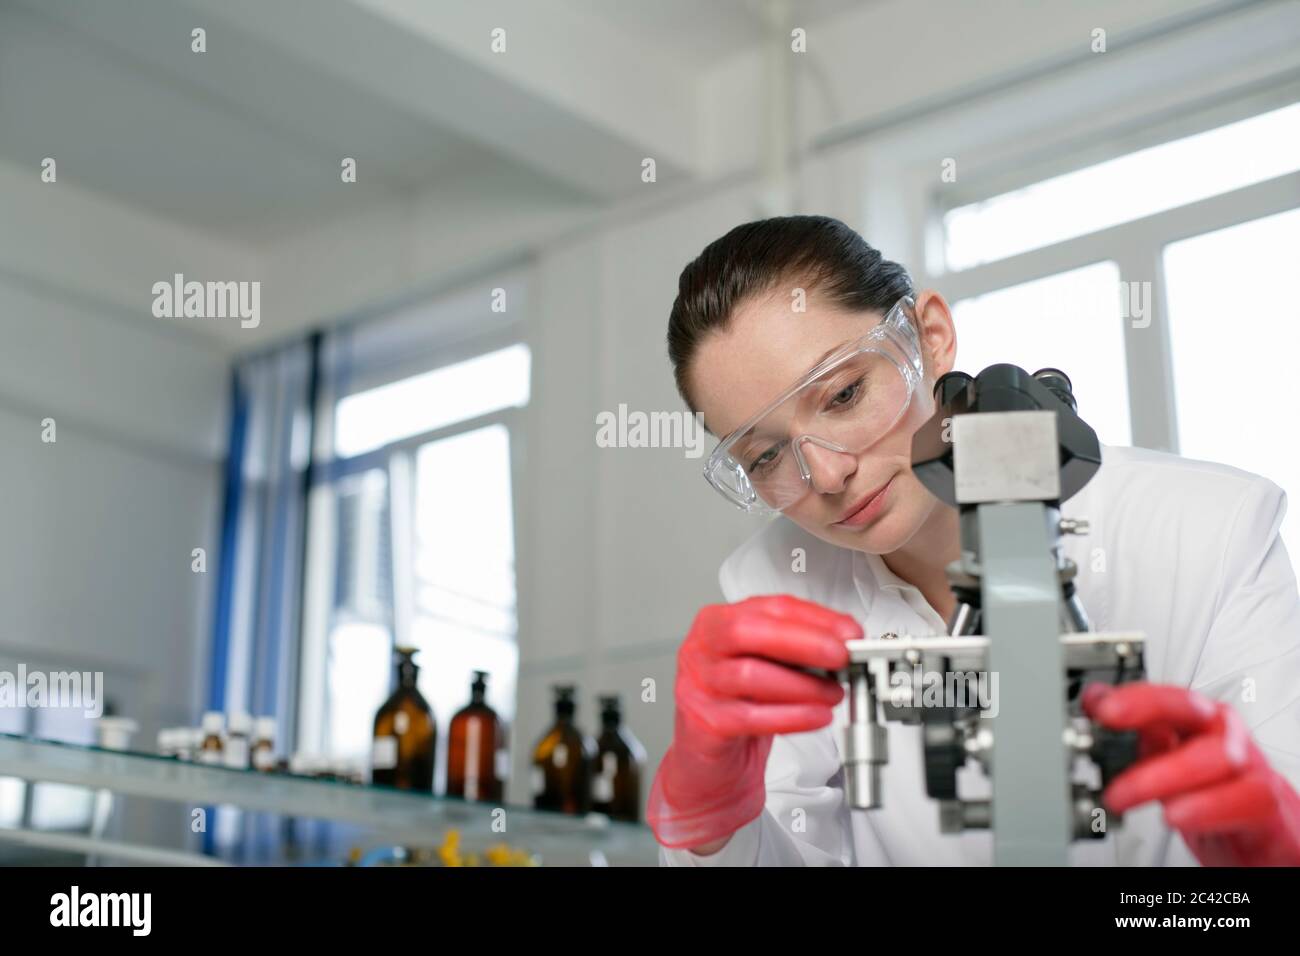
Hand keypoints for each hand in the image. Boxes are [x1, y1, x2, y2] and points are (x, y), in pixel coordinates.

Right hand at [646, 595, 860, 849]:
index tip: (848, 631)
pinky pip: (751, 718)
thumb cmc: (738, 704)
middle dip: (803, 641)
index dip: (814, 618)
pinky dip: (792, 716)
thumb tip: (843, 642)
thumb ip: (797, 650)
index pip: (768, 607)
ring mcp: (698, 686)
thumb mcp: (766, 666)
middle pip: (746, 631)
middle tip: (841, 655)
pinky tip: (817, 716)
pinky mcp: (705, 723)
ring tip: (833, 693)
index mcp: (718, 623)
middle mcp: (702, 650)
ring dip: (802, 684)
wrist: (709, 760)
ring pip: (749, 675)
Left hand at [1083, 681, 1299, 865]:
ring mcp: (1253, 774)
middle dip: (1148, 708)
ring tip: (1126, 793)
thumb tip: (1097, 705)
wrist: (1268, 848)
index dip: (1133, 695)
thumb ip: (1141, 741)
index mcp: (1201, 729)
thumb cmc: (1218, 805)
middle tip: (1107, 722)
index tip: (1098, 703)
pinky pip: (1250, 799)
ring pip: (1220, 755)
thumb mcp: (1171, 770)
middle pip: (1195, 711)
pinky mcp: (1272, 813)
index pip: (1169, 697)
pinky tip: (1176, 816)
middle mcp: (1229, 742)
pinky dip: (1209, 806)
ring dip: (1167, 772)